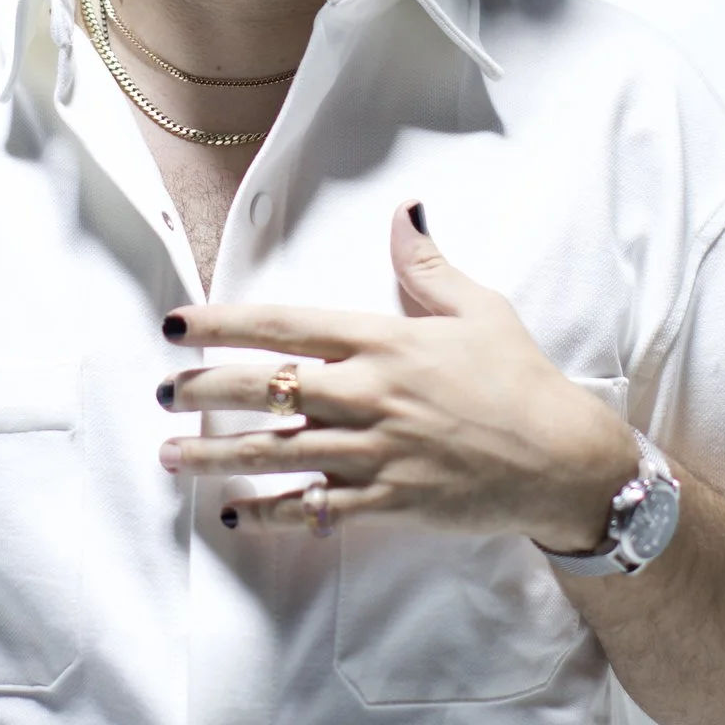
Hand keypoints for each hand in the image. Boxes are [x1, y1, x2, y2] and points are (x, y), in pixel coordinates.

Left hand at [156, 201, 639, 549]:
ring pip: (279, 452)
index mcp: (384, 341)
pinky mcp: (390, 502)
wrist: (563, 459)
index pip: (286, 326)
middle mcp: (370, 394)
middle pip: (266, 389)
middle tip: (161, 393)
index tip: (176, 324)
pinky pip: (317, 509)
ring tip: (172, 455)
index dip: (223, 324)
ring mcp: (376, 452)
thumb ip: (427, 263)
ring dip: (219, 456)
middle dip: (205, 391)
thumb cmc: (521, 379)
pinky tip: (236, 514)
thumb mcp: (479, 308)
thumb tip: (406, 210)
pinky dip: (272, 514)